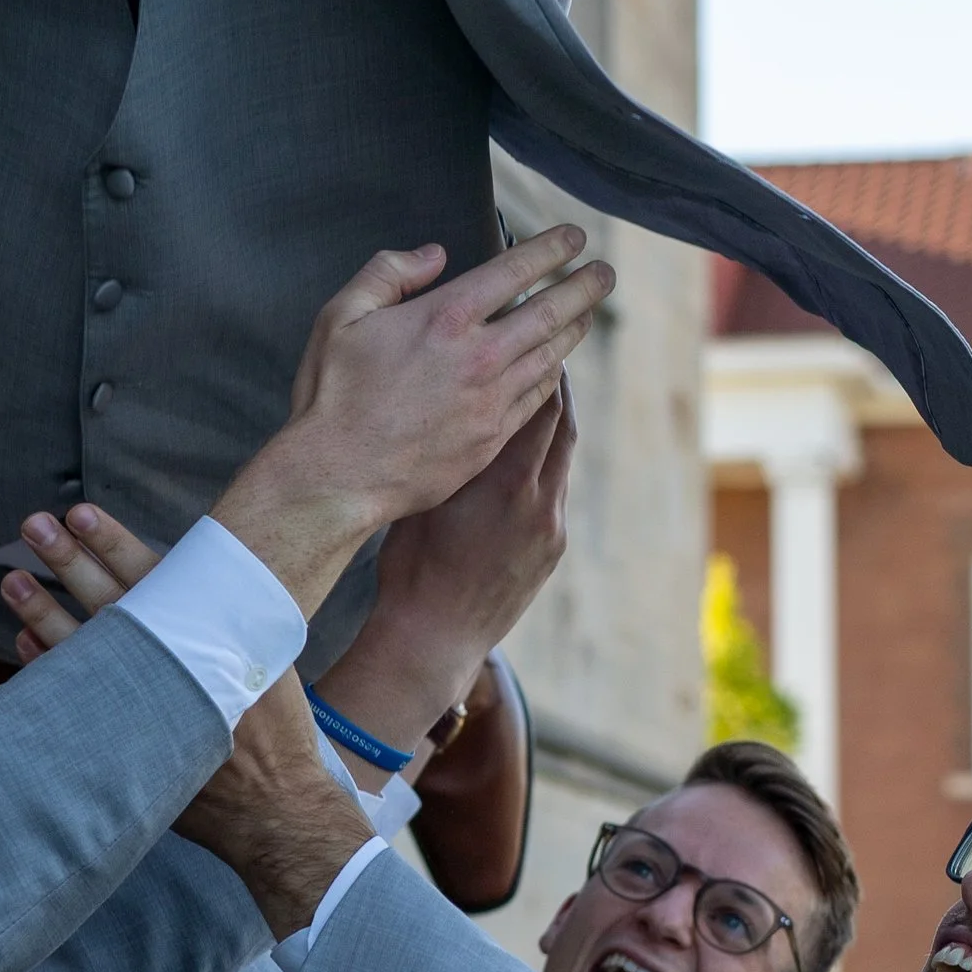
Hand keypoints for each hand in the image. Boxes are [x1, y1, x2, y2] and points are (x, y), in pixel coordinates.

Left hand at [0, 516, 370, 931]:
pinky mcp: (124, 737)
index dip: (113, 543)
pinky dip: (50, 667)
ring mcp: (142, 702)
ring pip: (80, 647)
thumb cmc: (276, 729)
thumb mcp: (264, 661)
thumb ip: (225, 622)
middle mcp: (167, 664)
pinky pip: (72, 697)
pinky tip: (25, 644)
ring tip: (11, 581)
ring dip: (42, 612)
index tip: (80, 514)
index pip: (152, 576)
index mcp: (206, 636)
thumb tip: (186, 582)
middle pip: (108, 602)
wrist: (273, 804)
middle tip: (35, 526)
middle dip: (69, 561)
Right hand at [214, 232, 609, 619]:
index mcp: (445, 318)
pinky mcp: (491, 440)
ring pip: (550, 357)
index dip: (551, 249)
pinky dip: (552, 375)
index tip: (573, 237)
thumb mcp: (341, 315)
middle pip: (550, 312)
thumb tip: (435, 255)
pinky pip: (537, 399)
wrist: (337, 475)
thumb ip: (388, 272)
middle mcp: (479, 358)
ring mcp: (491, 402)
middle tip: (605, 272)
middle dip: (584, 287)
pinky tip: (557, 365)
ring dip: (575, 329)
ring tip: (589, 312)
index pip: (515, 270)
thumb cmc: (332, 394)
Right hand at [321, 384, 574, 754]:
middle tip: (544, 347)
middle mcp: (536, 500)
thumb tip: (461, 401)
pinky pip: (557, 488)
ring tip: (543, 388)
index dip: (532, 365)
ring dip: (555, 420)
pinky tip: (530, 448)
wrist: (433, 636)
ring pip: (563, 455)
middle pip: (559, 423)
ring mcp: (551, 526)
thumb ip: (450, 449)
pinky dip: (547, 459)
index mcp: (499, 481)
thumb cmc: (409, 564)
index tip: (524, 336)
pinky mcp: (554, 547)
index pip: (532, 404)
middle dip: (553, 383)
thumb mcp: (422, 495)